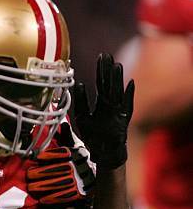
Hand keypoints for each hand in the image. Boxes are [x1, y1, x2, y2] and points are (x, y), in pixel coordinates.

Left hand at [28, 145, 94, 204]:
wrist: (99, 175)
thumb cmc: (81, 160)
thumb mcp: (77, 147)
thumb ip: (67, 139)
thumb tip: (63, 126)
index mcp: (79, 155)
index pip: (64, 153)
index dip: (51, 154)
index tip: (39, 156)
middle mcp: (81, 167)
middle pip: (60, 169)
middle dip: (43, 172)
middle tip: (30, 174)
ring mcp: (81, 181)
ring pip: (61, 184)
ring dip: (45, 186)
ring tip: (32, 187)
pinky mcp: (81, 192)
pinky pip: (66, 196)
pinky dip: (54, 198)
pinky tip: (43, 199)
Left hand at [74, 53, 134, 169]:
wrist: (103, 154)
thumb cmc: (94, 137)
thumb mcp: (82, 119)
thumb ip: (80, 103)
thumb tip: (78, 86)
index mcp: (101, 103)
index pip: (101, 83)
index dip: (100, 71)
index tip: (100, 57)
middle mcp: (110, 105)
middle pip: (109, 84)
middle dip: (108, 70)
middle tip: (107, 55)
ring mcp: (117, 112)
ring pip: (117, 93)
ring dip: (117, 79)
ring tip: (116, 65)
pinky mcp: (122, 121)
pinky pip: (126, 107)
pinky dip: (128, 96)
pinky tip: (130, 83)